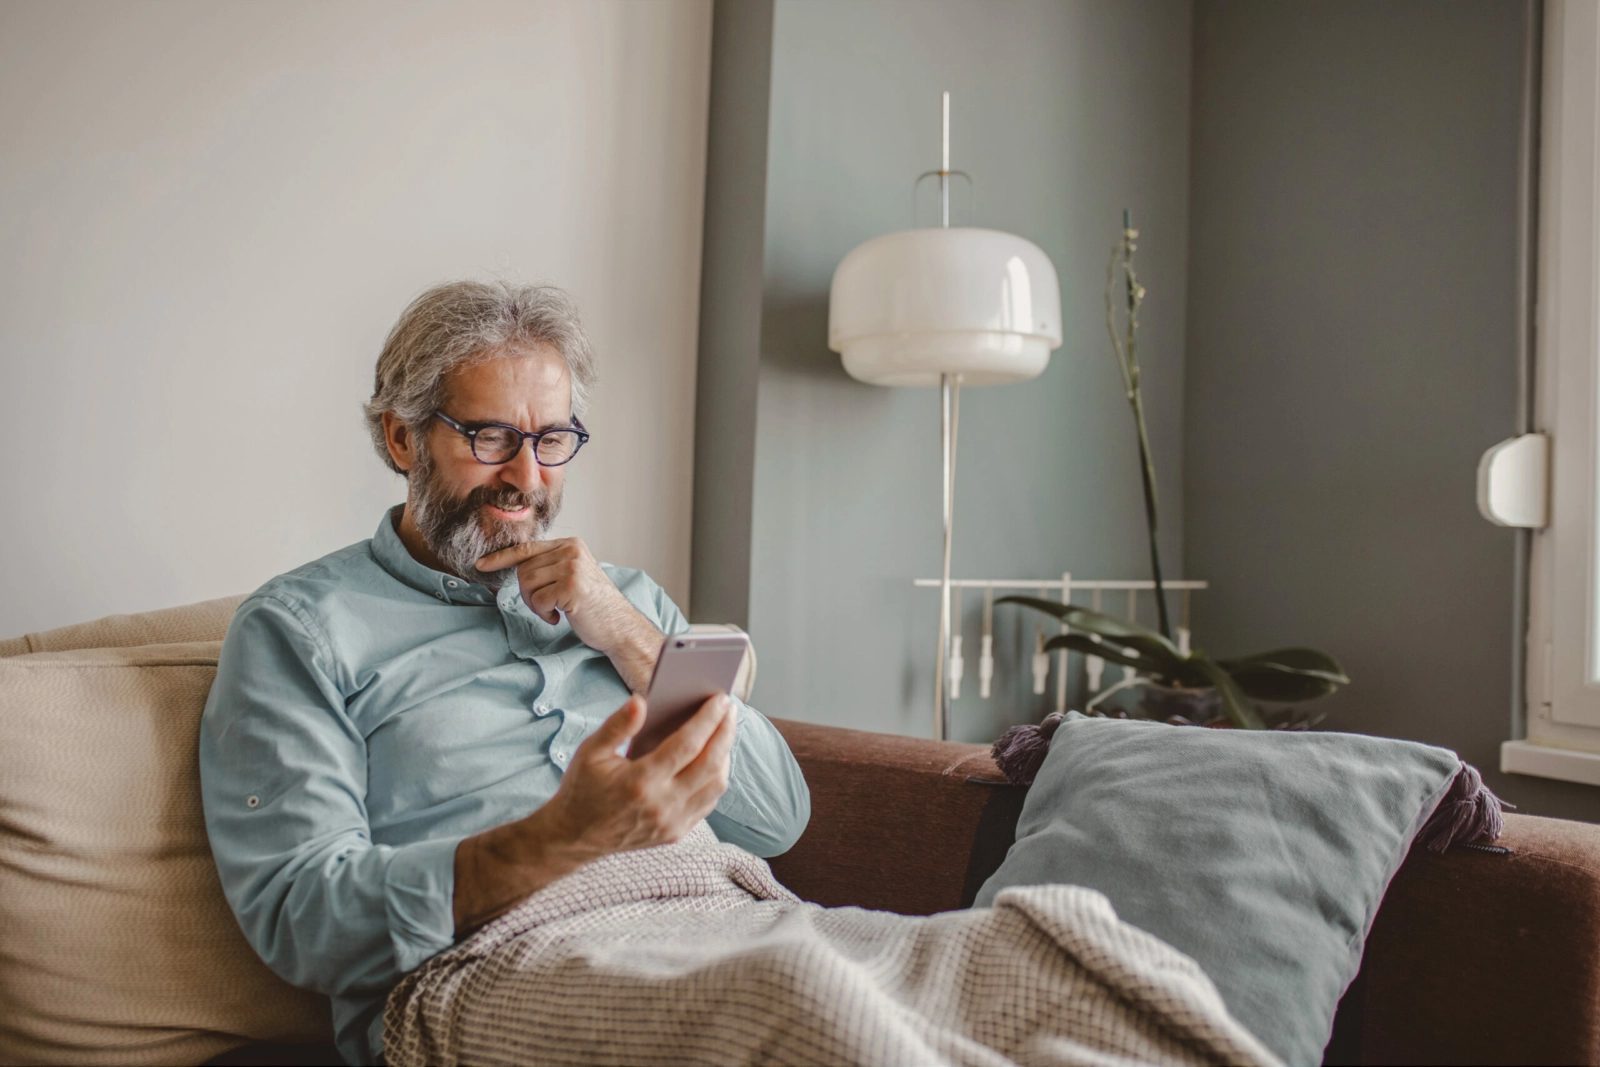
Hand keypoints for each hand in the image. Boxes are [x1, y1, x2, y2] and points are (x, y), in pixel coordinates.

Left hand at [476, 537, 661, 689]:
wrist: (620, 626)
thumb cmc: (594, 606)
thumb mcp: (572, 576)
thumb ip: (550, 566)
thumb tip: (516, 567)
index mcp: (570, 544)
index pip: (527, 548)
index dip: (501, 558)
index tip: (481, 565)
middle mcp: (571, 551)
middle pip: (523, 570)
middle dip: (527, 594)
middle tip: (546, 607)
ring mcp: (572, 567)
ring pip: (527, 584)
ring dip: (536, 604)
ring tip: (555, 611)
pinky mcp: (572, 586)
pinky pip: (538, 600)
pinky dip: (545, 613)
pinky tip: (561, 616)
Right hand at [541, 693, 736, 857]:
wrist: (574, 837)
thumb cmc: (583, 789)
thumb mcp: (590, 752)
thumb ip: (618, 726)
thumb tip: (642, 701)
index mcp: (640, 781)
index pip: (687, 744)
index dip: (708, 719)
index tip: (720, 699)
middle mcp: (661, 805)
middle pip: (710, 764)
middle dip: (725, 732)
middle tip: (730, 709)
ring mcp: (671, 823)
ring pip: (715, 785)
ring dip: (725, 755)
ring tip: (724, 731)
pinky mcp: (676, 834)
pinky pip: (708, 803)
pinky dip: (716, 778)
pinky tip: (714, 759)